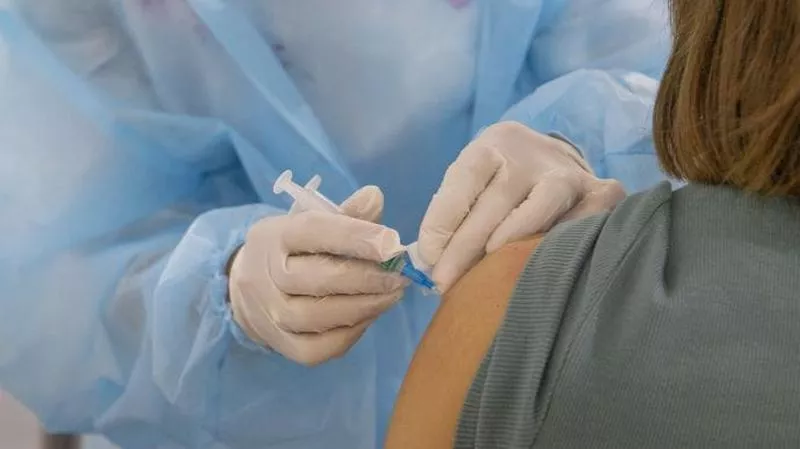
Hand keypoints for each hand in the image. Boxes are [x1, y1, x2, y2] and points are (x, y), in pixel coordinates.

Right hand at [229, 186, 407, 365]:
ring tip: (392, 295)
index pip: (315, 232)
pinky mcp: (280, 345)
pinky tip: (369, 317)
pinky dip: (348, 335)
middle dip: (368, 278)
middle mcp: (267, 275)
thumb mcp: (310, 222)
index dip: (357, 237)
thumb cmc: (292, 250)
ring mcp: (270, 314)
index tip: (393, 244)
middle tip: (401, 276)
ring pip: (318, 317)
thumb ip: (347, 213)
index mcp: (276, 235)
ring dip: (363, 307)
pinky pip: (317, 348)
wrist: (247, 288)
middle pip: (320, 279)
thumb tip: (375, 197)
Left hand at [418, 122, 624, 291]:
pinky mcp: (603, 192)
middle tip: (444, 282)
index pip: (464, 177)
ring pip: (542, 203)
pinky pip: (585, 220)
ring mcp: (570, 172)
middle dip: (466, 245)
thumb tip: (430, 264)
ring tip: (489, 273)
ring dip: (513, 240)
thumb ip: (455, 216)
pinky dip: (562, 243)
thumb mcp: (476, 186)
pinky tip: (542, 268)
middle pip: (497, 198)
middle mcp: (532, 153)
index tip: (428, 255)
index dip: (443, 216)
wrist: (558, 163)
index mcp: (493, 146)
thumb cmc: (503, 185)